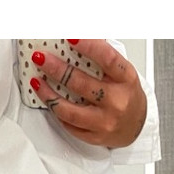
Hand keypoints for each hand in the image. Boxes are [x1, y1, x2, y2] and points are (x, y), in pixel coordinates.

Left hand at [28, 40, 146, 147]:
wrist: (136, 126)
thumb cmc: (126, 95)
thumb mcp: (122, 72)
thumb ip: (103, 57)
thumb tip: (78, 39)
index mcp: (126, 79)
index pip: (107, 58)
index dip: (88, 45)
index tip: (70, 36)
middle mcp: (116, 101)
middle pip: (81, 83)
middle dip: (56, 68)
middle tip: (41, 58)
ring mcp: (104, 122)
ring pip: (70, 110)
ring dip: (49, 94)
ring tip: (37, 81)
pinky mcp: (94, 136)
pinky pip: (69, 125)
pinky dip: (56, 111)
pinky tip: (48, 100)